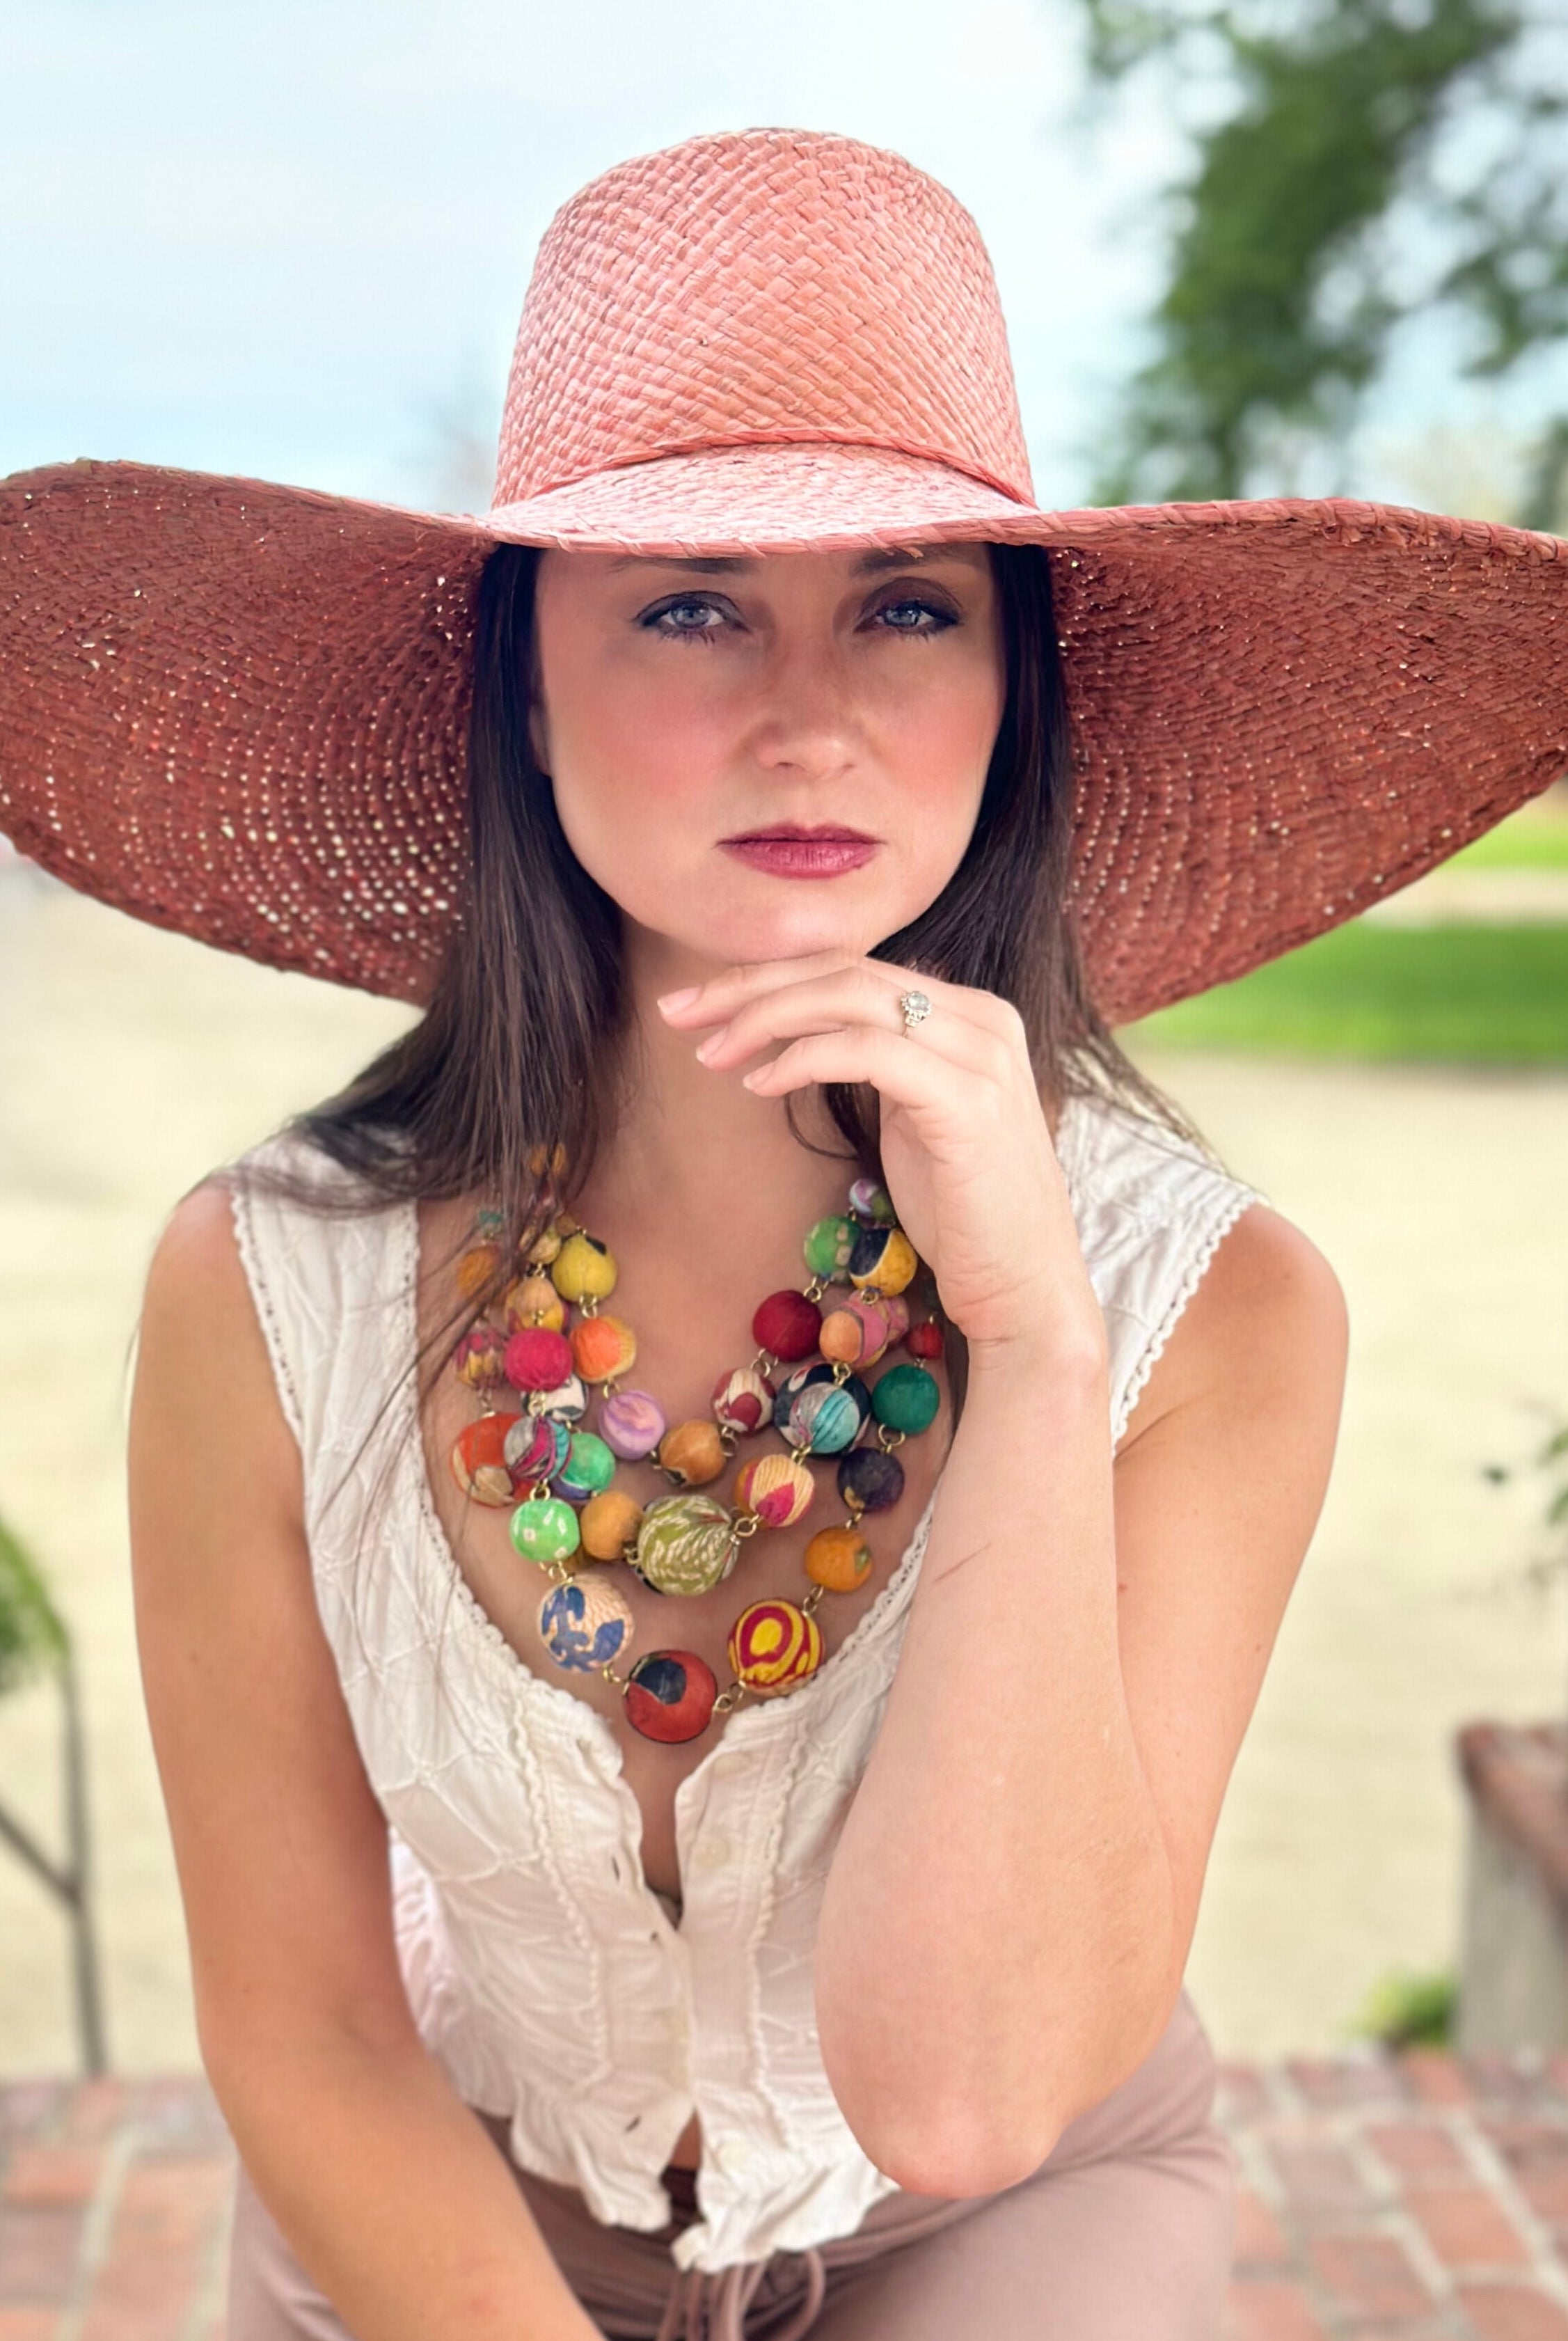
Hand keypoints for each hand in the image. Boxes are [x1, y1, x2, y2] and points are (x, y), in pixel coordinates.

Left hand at [659, 952, 1107, 1360]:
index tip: (698, 1004)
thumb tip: (806, 1030)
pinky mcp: (969, 1100)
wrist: (1024, 1289)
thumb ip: (880, 1061)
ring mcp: (982, 1056)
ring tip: (709, 1052)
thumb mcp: (913, 1116)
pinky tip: (758, 1082)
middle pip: (845, 970)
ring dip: (764, 1018)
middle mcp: (983, 1019)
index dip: (769, 976)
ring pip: (850, 998)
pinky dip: (804, 1057)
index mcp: (970, 1014)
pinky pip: (868, 1051)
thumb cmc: (961, 1214)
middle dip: (750, 986)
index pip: (854, 967)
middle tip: (678, 1013)